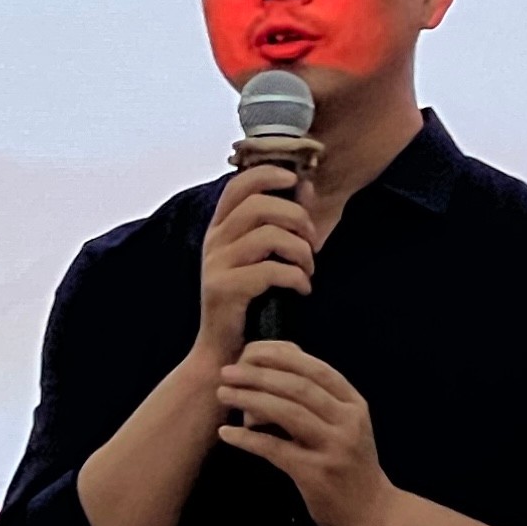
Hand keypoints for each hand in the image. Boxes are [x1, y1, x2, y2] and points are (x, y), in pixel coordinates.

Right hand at [194, 162, 314, 371]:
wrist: (224, 351)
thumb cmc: (249, 301)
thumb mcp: (262, 257)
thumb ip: (282, 220)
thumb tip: (307, 186)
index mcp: (220, 228)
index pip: (238, 185)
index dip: (268, 174)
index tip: (295, 180)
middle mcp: (214, 241)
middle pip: (259, 205)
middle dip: (297, 218)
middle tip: (313, 242)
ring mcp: (217, 264)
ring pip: (268, 235)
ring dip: (301, 250)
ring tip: (308, 269)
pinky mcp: (225, 289)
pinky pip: (271, 270)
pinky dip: (296, 277)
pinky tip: (303, 289)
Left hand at [214, 339, 390, 525]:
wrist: (373, 514)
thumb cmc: (352, 466)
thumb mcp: (349, 427)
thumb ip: (323, 402)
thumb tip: (277, 372)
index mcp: (354, 405)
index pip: (316, 368)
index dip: (281, 355)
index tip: (251, 350)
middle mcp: (347, 422)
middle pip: (298, 386)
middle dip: (259, 374)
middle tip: (228, 371)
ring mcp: (333, 448)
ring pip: (286, 412)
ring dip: (249, 399)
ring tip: (223, 394)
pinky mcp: (315, 474)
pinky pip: (274, 449)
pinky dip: (247, 439)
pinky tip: (226, 433)